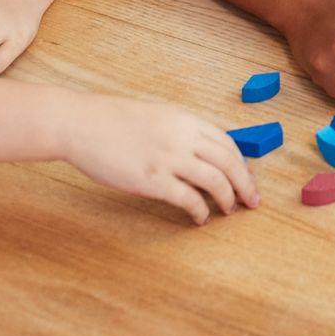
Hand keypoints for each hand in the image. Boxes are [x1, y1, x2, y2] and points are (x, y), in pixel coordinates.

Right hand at [62, 93, 258, 224]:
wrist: (81, 124)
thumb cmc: (114, 121)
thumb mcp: (158, 116)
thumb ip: (181, 131)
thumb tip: (202, 151)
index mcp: (186, 119)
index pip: (228, 143)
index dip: (241, 164)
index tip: (245, 178)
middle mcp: (183, 137)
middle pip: (230, 162)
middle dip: (246, 184)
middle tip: (253, 201)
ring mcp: (169, 158)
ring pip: (215, 181)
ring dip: (228, 198)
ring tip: (230, 210)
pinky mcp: (152, 179)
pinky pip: (187, 199)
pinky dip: (199, 210)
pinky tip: (200, 218)